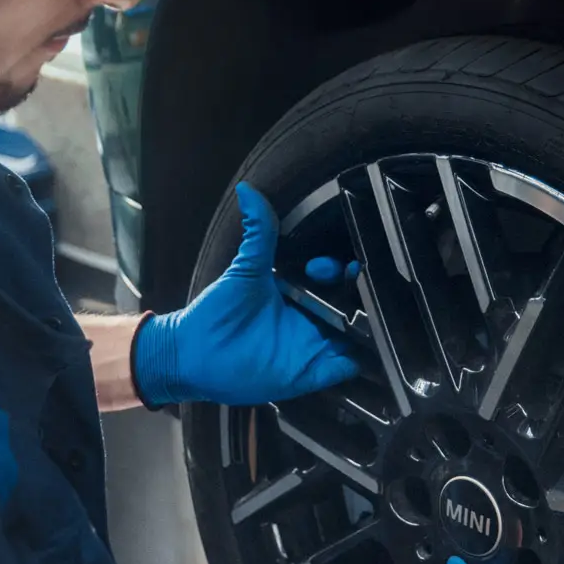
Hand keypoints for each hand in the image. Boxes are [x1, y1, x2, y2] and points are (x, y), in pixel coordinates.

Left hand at [132, 183, 360, 405]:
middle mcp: (310, 319)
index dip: (337, 268)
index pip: (333, 278)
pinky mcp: (309, 373)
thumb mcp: (244, 270)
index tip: (322, 266)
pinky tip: (365, 348)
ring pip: (355, 335)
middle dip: (362, 294)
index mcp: (298, 293)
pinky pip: (344, 367)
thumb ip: (256, 233)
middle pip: (352, 306)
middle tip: (354, 285)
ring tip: (370, 315)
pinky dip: (358, 360)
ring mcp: (312, 346)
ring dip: (368, 326)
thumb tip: (248, 190)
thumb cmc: (216, 313)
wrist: (193, 354)